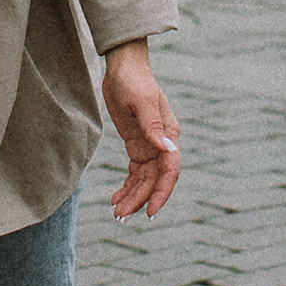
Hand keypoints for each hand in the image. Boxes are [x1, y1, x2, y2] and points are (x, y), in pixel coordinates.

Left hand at [101, 42, 180, 219]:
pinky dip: (127, 187)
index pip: (169, 171)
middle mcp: (162, 144)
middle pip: (154, 180)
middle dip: (140, 200)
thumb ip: (153, 126)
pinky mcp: (137, 145)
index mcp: (169, 134)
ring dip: (132, 197)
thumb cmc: (134, 81)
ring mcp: (150, 146)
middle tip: (121, 218)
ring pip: (144, 180)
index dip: (161, 193)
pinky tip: (116, 198)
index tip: (150, 212)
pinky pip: (135, 173)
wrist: (123, 67)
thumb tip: (168, 149)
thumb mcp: (142, 102)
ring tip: (117, 214)